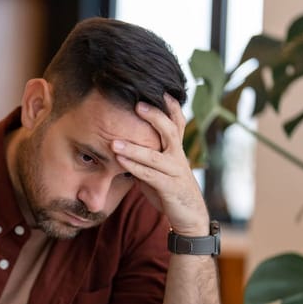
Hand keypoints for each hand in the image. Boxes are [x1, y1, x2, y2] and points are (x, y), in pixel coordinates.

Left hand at [112, 95, 209, 235]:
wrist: (189, 215)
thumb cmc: (168, 187)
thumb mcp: (158, 167)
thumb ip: (144, 153)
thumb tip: (121, 138)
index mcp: (176, 149)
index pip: (177, 122)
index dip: (171, 105)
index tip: (160, 88)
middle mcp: (178, 156)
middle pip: (170, 130)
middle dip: (155, 116)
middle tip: (137, 104)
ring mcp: (175, 172)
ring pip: (154, 156)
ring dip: (133, 147)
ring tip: (113, 141)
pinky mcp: (169, 187)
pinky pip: (149, 175)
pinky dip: (133, 167)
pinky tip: (119, 161)